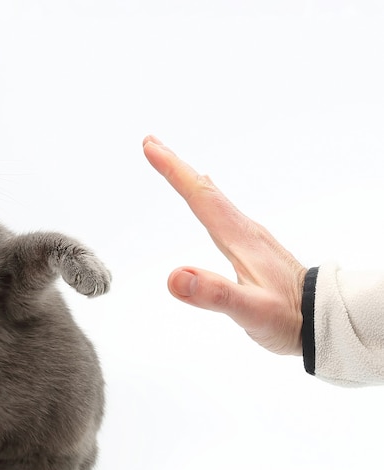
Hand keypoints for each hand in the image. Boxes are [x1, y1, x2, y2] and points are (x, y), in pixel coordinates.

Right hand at [143, 136, 306, 355]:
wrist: (324, 318)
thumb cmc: (288, 317)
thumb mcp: (250, 312)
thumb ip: (214, 294)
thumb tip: (175, 276)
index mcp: (239, 238)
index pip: (201, 197)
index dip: (174, 172)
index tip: (151, 148)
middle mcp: (244, 231)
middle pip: (205, 191)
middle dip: (177, 166)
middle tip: (151, 143)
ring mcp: (249, 237)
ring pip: (214, 200)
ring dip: (189, 180)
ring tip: (171, 165)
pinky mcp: (252, 247)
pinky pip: (222, 213)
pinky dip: (205, 199)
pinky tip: (207, 202)